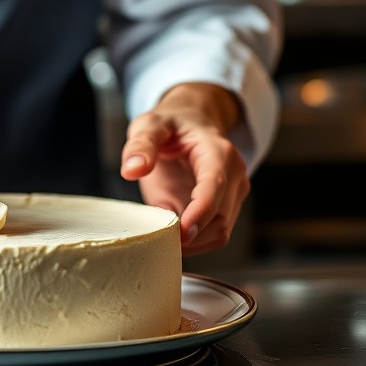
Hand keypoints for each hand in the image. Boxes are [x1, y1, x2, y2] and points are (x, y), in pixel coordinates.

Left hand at [120, 82, 248, 255]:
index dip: (199, 213)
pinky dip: (195, 242)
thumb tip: (131, 170)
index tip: (180, 233)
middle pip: (220, 219)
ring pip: (220, 233)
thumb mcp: (150, 125)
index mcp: (219, 152)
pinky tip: (172, 233)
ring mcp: (234, 194)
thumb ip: (140, 145)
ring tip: (162, 235)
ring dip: (193, 243)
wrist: (191, 122)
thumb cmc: (172, 123)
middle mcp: (234, 175)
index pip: (215, 187)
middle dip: (191, 236)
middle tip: (157, 237)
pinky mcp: (227, 208)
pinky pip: (214, 235)